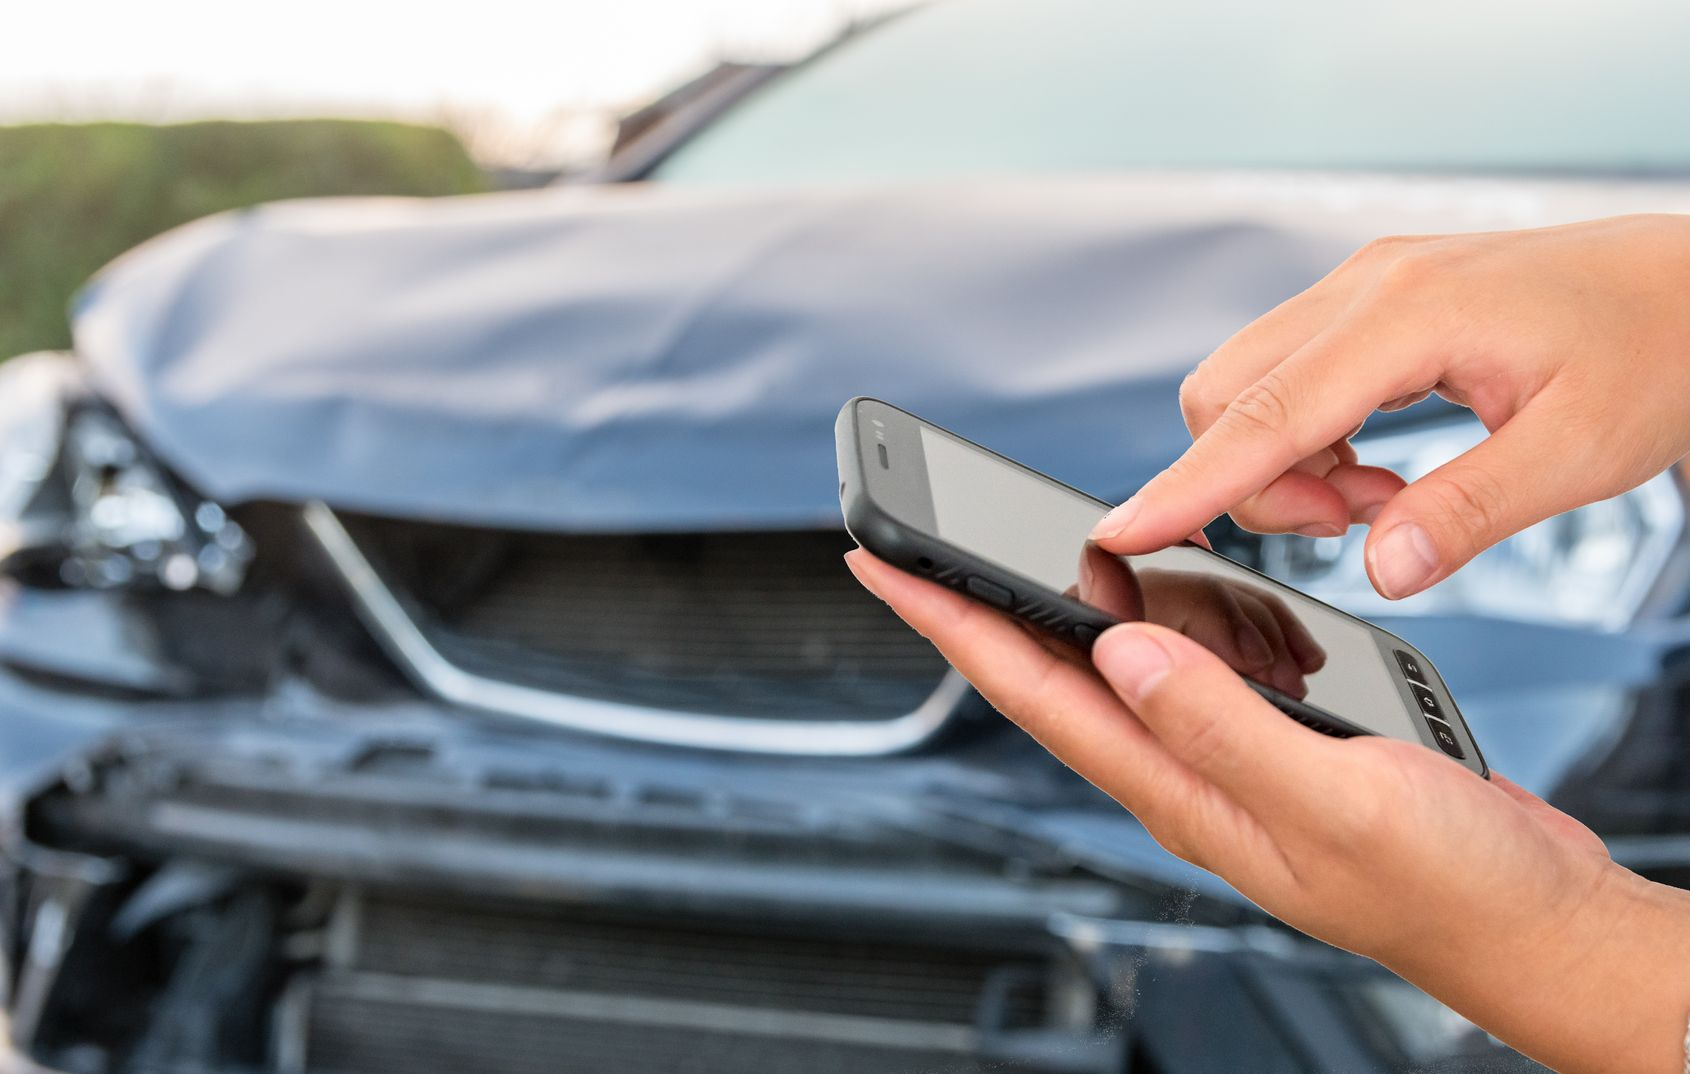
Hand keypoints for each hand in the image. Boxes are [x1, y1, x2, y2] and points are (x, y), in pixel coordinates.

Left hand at [847, 549, 1689, 1072]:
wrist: (1530, 922)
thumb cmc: (1448, 887)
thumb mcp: (1333, 799)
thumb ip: (1221, 726)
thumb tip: (1119, 651)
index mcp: (1177, 792)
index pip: (1031, 691)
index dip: (948, 624)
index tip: (880, 566)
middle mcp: (1181, 777)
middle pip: (1050, 675)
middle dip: (977, 604)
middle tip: (920, 540)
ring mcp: (1221, 764)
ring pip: (1121, 667)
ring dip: (1082, 610)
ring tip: (1051, 558)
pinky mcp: (1267, 747)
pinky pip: (1193, 673)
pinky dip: (1178, 625)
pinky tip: (1186, 604)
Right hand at [1090, 214, 1689, 599]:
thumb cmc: (1653, 349)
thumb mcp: (1580, 451)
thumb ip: (1469, 513)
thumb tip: (1382, 571)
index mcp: (1409, 315)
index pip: (1263, 414)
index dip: (1187, 484)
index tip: (1124, 532)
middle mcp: (1368, 288)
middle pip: (1226, 395)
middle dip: (1254, 482)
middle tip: (1351, 524)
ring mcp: (1364, 289)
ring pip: (1247, 388)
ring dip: (1284, 464)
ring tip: (1379, 500)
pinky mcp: (1369, 304)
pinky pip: (1288, 379)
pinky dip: (1307, 441)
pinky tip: (1377, 468)